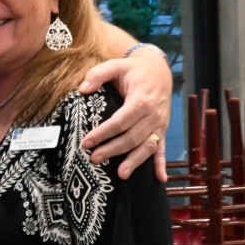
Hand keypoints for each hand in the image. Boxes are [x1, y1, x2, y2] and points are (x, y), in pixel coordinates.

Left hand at [79, 50, 171, 180]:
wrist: (159, 69)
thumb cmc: (133, 70)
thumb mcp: (115, 65)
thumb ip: (97, 74)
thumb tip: (82, 90)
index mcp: (141, 100)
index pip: (120, 121)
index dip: (103, 133)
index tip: (86, 142)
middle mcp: (153, 114)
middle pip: (132, 137)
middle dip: (113, 150)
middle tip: (94, 159)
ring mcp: (160, 124)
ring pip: (147, 146)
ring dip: (134, 161)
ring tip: (120, 175)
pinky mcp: (162, 129)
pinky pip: (163, 148)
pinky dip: (162, 164)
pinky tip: (160, 179)